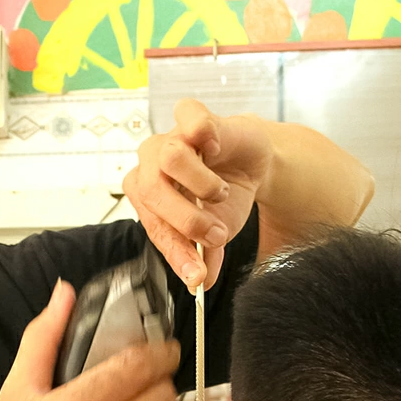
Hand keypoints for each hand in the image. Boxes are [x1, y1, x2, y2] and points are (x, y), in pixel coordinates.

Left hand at [124, 99, 272, 290]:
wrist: (252, 163)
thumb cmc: (226, 194)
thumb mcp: (218, 231)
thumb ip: (206, 256)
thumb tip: (201, 285)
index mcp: (148, 197)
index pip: (154, 226)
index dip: (177, 252)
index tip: (196, 273)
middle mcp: (151, 167)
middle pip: (152, 192)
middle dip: (187, 221)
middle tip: (217, 234)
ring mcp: (170, 138)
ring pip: (169, 159)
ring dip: (202, 184)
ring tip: (221, 193)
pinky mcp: (193, 116)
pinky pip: (189, 118)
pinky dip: (203, 135)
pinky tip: (215, 149)